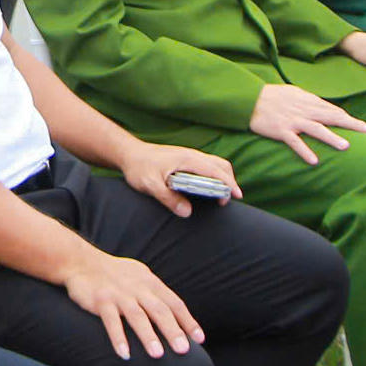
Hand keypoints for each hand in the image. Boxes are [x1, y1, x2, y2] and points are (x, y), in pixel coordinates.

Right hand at [58, 244, 200, 358]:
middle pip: (159, 310)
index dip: (187, 321)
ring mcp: (119, 294)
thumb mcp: (139, 277)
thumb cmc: (113, 274)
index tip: (199, 339)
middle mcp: (137, 287)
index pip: (174, 303)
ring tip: (158, 354)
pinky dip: (118, 337)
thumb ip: (156, 294)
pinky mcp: (100, 300)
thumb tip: (176, 316)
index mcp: (150, 282)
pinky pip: (111, 320)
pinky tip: (125, 354)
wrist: (80, 261)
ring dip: (148, 335)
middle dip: (173, 330)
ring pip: (137, 315)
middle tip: (184, 351)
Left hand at [116, 139, 241, 213]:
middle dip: (229, 182)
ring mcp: (189, 157)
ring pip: (215, 165)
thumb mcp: (150, 184)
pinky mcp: (186, 161)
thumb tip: (187, 212)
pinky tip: (208, 191)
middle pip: (221, 165)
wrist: (129, 153)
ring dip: (222, 179)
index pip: (215, 170)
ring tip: (220, 198)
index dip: (228, 183)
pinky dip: (214, 178)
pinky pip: (207, 167)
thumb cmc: (139, 167)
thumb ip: (168, 198)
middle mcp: (192, 156)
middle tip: (227, 201)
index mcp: (187, 159)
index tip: (237, 196)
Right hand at [247, 82, 365, 166]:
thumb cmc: (271, 96)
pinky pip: (294, 142)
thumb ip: (310, 99)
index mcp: (307, 101)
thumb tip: (325, 106)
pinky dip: (304, 151)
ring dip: (331, 137)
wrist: (249, 98)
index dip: (349, 117)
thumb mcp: (293, 92)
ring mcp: (293, 120)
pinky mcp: (281, 130)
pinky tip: (314, 161)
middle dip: (351, 124)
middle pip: (331, 117)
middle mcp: (303, 110)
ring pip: (316, 129)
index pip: (333, 110)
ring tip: (346, 146)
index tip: (363, 126)